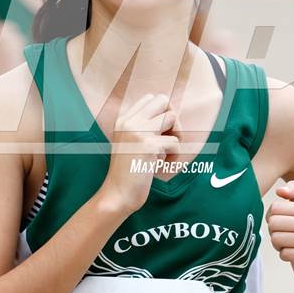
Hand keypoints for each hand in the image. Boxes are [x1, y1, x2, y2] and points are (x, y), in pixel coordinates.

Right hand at [100, 93, 180, 215]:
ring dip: (176, 136)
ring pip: (172, 117)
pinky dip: (174, 157)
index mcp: (123, 119)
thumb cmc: (129, 171)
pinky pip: (176, 143)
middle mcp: (129, 121)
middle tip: (168, 138)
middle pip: (163, 100)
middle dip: (172, 119)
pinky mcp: (148, 145)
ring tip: (166, 153)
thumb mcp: (131, 142)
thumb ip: (144, 126)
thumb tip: (172, 113)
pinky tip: (161, 166)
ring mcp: (138, 131)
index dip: (162, 113)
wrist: (118, 194)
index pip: (151, 98)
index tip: (160, 133)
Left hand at [265, 180, 293, 290]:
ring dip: (278, 245)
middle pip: (274, 223)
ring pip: (277, 238)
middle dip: (274, 232)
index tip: (282, 225)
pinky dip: (284, 256)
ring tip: (290, 246)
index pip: (275, 207)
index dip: (272, 218)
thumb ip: (293, 192)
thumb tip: (280, 190)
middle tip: (285, 238)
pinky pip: (284, 254)